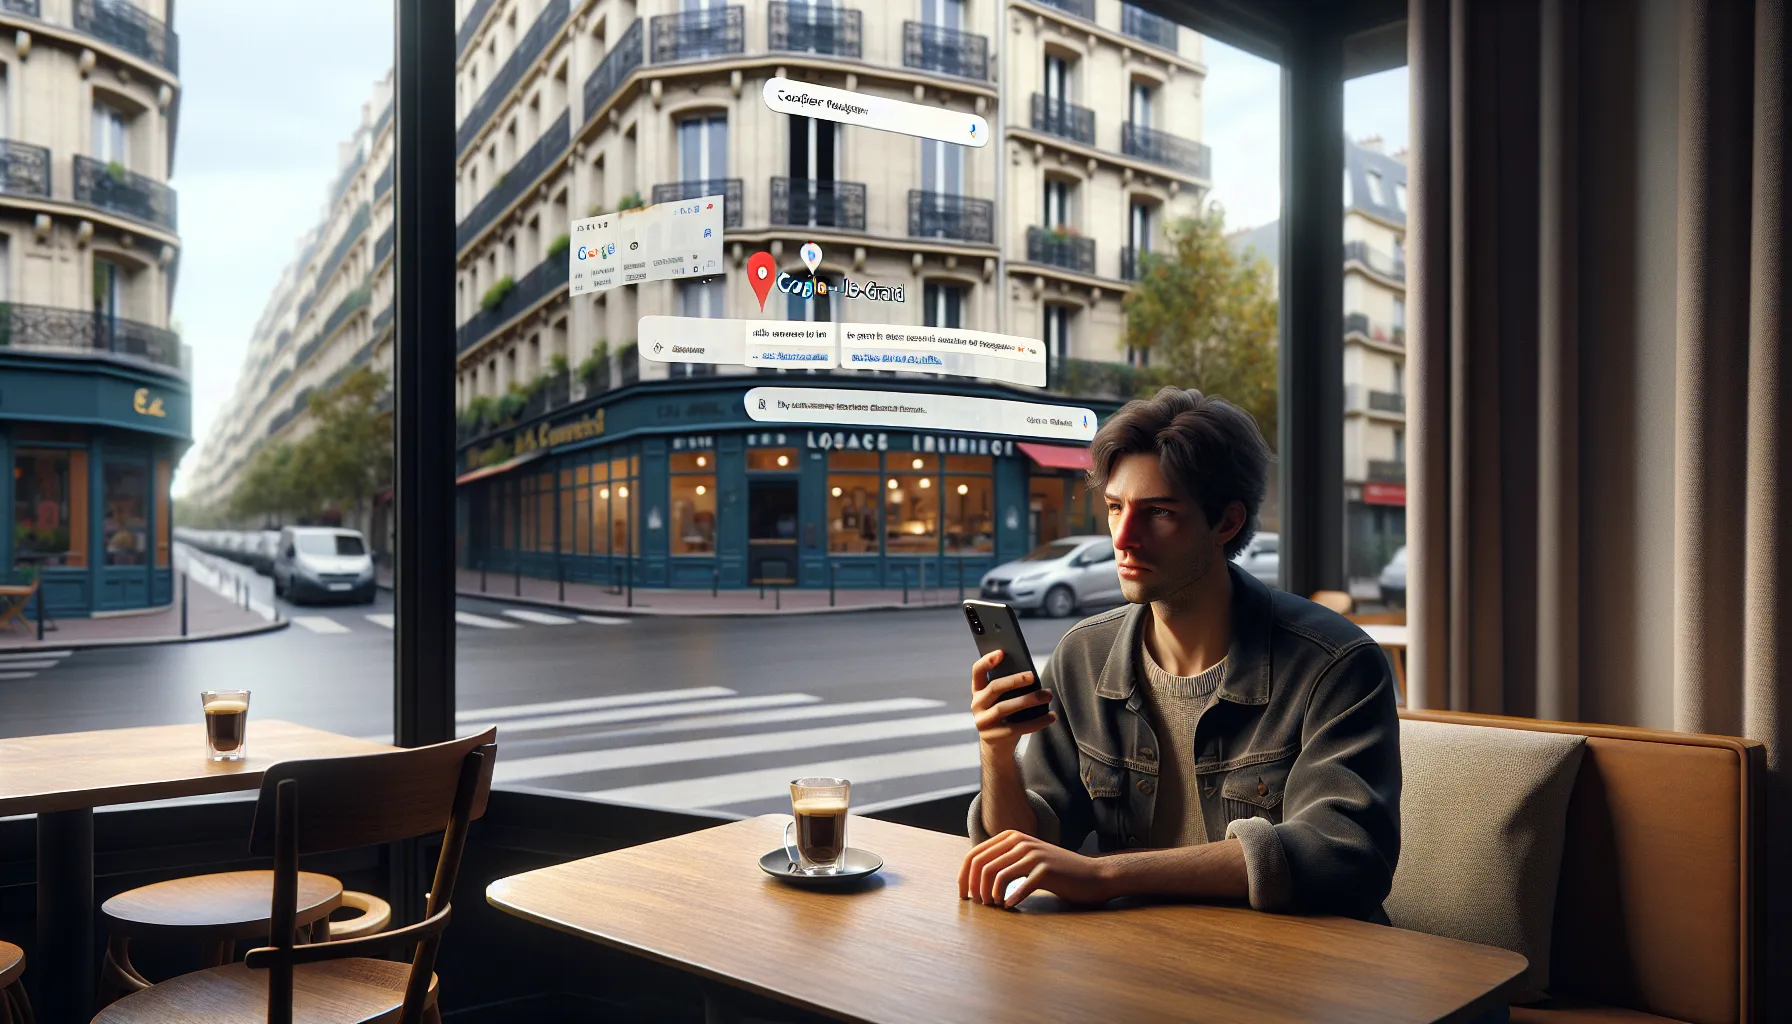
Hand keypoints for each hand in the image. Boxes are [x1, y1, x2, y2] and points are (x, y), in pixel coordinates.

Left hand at [958, 830, 1111, 907]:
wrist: (1092, 875)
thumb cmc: (1056, 873)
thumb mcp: (1026, 860)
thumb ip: (1003, 861)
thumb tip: (973, 879)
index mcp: (1011, 837)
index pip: (975, 854)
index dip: (964, 877)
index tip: (964, 895)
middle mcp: (1020, 841)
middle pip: (982, 865)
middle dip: (975, 887)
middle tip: (980, 904)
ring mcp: (1034, 854)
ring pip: (996, 875)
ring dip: (991, 895)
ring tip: (995, 905)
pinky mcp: (1046, 869)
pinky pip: (1019, 886)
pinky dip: (1011, 899)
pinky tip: (1010, 906)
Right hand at [970, 650, 1054, 753]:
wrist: (997, 747)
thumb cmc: (1005, 716)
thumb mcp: (1002, 701)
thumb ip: (1009, 688)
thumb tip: (1031, 677)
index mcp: (978, 692)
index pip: (977, 672)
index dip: (987, 661)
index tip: (1002, 652)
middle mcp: (976, 706)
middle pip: (994, 688)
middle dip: (1014, 680)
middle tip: (1033, 676)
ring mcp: (983, 722)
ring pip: (1005, 707)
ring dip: (1029, 700)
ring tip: (1048, 695)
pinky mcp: (995, 737)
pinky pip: (1018, 727)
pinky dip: (1037, 721)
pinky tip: (1051, 716)